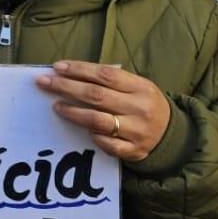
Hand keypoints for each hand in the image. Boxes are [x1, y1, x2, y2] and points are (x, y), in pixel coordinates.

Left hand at [37, 60, 172, 161]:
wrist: (173, 134)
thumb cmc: (144, 104)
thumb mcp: (137, 87)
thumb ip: (111, 81)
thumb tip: (69, 73)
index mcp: (141, 88)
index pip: (105, 75)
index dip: (79, 70)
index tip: (57, 67)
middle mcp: (140, 108)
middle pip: (96, 96)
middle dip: (66, 87)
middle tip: (44, 83)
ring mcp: (137, 131)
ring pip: (98, 120)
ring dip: (73, 112)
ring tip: (56, 106)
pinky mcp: (134, 150)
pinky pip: (107, 145)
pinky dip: (93, 136)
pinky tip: (83, 129)